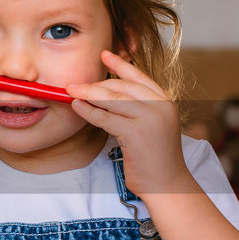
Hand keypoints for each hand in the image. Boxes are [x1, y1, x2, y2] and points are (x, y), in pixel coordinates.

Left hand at [66, 50, 186, 195]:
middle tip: (76, 81)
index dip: (121, 66)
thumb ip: (138, 110)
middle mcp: (161, 107)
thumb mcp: (152, 127)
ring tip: (71, 90)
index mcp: (166, 103)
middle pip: (123, 87)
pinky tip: (77, 106)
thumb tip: (108, 94)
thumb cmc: (155, 159)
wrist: (166, 184)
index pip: (140, 78)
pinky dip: (89, 111)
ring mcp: (150, 119)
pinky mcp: (137, 133)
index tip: (105, 55)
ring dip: (89, 94)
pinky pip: (106, 118)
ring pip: (113, 100)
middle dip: (97, 83)